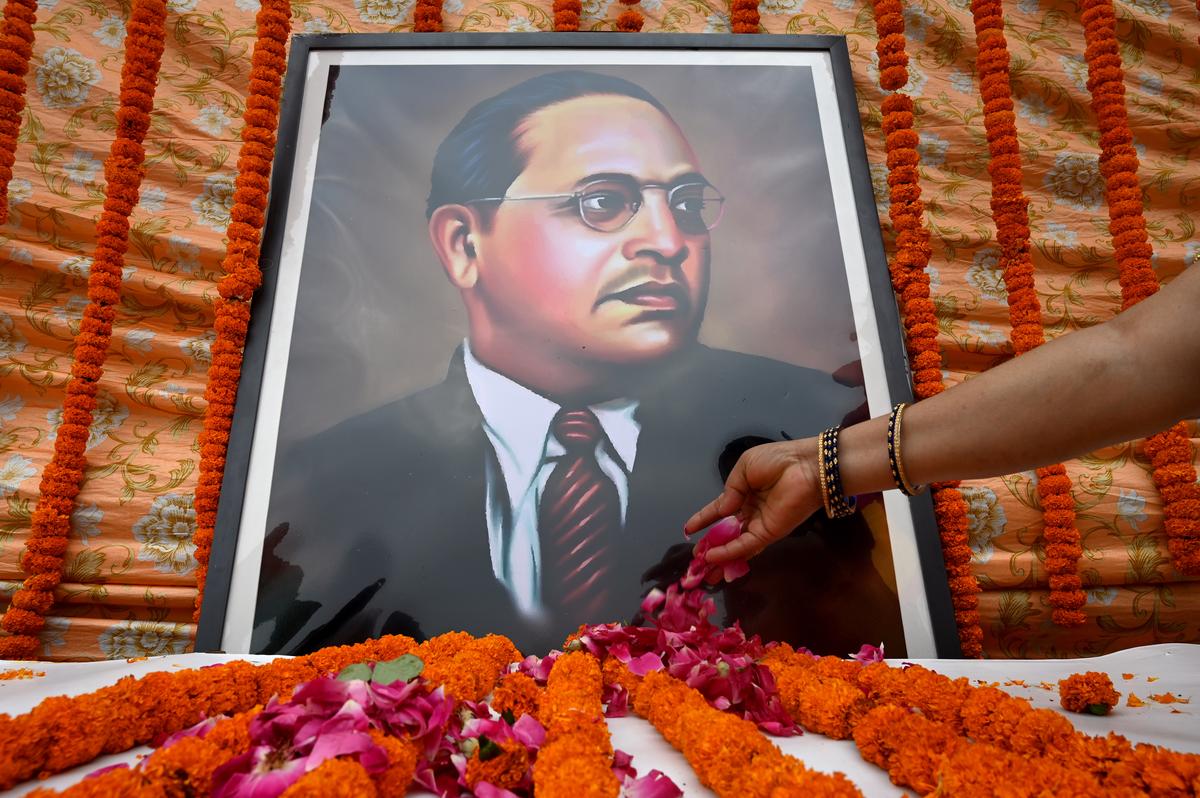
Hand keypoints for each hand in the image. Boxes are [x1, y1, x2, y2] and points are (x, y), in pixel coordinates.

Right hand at [683, 438, 821, 563]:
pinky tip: (714, 556)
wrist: (806, 466)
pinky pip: (746, 545)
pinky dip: (730, 552)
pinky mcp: (769, 533)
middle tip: (696, 558)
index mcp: (744, 493)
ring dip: (718, 556)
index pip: (720, 510)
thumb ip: (730, 490)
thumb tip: (721, 511)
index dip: (704, 519)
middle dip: (710, 545)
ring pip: (735, 544)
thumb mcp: (745, 467)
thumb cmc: (777, 460)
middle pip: (726, 533)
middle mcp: (750, 512)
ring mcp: (759, 524)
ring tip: (701, 567)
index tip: (688, 530)